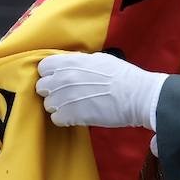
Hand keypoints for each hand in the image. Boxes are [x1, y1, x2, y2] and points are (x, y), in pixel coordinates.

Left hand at [35, 52, 167, 128]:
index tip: (58, 80)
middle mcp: (64, 78)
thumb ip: (79, 61)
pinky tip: (76, 117)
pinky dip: (64, 119)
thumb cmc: (123, 76)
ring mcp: (66, 97)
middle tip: (65, 96)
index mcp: (70, 62)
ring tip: (73, 107)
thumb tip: (70, 63)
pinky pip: (56, 119)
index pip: (43, 67)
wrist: (138, 95)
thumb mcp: (99, 60)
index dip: (49, 74)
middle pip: (41, 88)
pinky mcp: (72, 115)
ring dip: (58, 107)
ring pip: (48, 105)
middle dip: (51, 92)